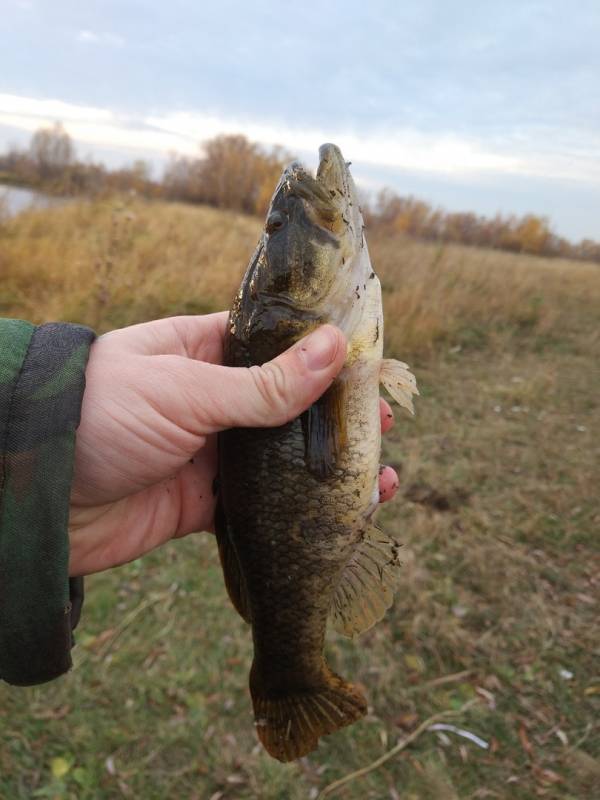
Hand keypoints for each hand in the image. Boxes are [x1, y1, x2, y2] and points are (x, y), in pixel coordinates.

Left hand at [69, 313, 399, 575]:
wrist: (35, 499)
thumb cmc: (100, 415)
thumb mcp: (184, 390)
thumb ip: (261, 384)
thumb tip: (336, 349)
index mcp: (201, 351)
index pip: (275, 343)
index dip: (323, 351)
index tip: (372, 361)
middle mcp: (210, 400)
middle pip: (288, 403)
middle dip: (336, 415)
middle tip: (384, 421)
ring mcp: (210, 453)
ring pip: (284, 458)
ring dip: (329, 466)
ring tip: (379, 473)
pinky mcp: (205, 503)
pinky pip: (264, 505)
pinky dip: (301, 510)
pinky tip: (339, 513)